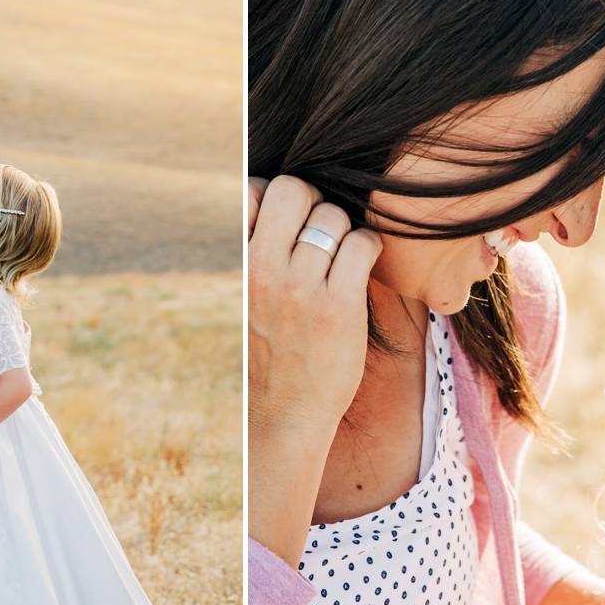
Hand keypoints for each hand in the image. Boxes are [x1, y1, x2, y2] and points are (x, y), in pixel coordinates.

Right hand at [248, 175, 381, 565]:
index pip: (251, 191)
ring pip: (333, 215)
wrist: (282, 415)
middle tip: (322, 229)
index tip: (289, 220)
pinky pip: (362, 243)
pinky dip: (368, 247)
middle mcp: (262, 270)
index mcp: (236, 265)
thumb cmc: (266, 351)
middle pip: (294, 189)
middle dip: (313, 200)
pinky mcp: (338, 307)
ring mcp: (300, 288)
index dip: (274, 196)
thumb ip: (253, 252)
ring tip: (342, 258)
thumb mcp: (242, 297)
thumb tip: (268, 197)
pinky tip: (361, 267)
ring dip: (344, 229)